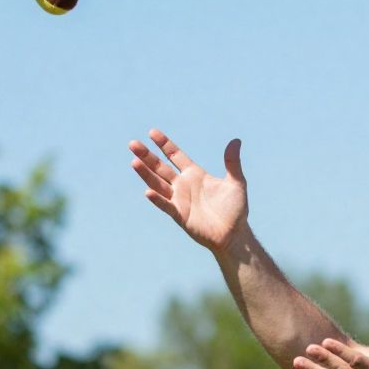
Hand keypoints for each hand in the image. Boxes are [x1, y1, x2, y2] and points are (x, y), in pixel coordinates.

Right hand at [129, 129, 248, 251]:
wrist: (234, 235)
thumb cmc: (235, 210)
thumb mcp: (236, 183)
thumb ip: (232, 162)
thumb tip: (236, 141)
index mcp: (194, 174)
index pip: (175, 155)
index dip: (164, 144)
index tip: (152, 132)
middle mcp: (183, 185)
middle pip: (160, 167)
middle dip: (147, 156)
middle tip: (132, 143)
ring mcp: (179, 200)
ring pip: (158, 184)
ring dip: (146, 174)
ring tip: (134, 161)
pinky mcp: (180, 215)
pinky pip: (166, 206)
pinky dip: (157, 199)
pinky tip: (148, 191)